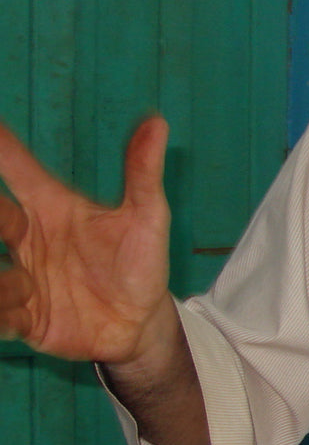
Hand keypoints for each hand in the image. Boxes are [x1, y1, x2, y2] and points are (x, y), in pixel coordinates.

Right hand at [0, 116, 173, 363]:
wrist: (141, 323)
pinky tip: (15, 311)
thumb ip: (143, 173)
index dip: (0, 147)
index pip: (17, 169)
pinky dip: (2, 313)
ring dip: (3, 276)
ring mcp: (21, 276)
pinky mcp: (24, 316)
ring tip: (24, 283)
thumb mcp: (147, 218)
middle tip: (12, 225)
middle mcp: (27, 237)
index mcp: (50, 207)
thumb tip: (157, 121)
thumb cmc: (140, 263)